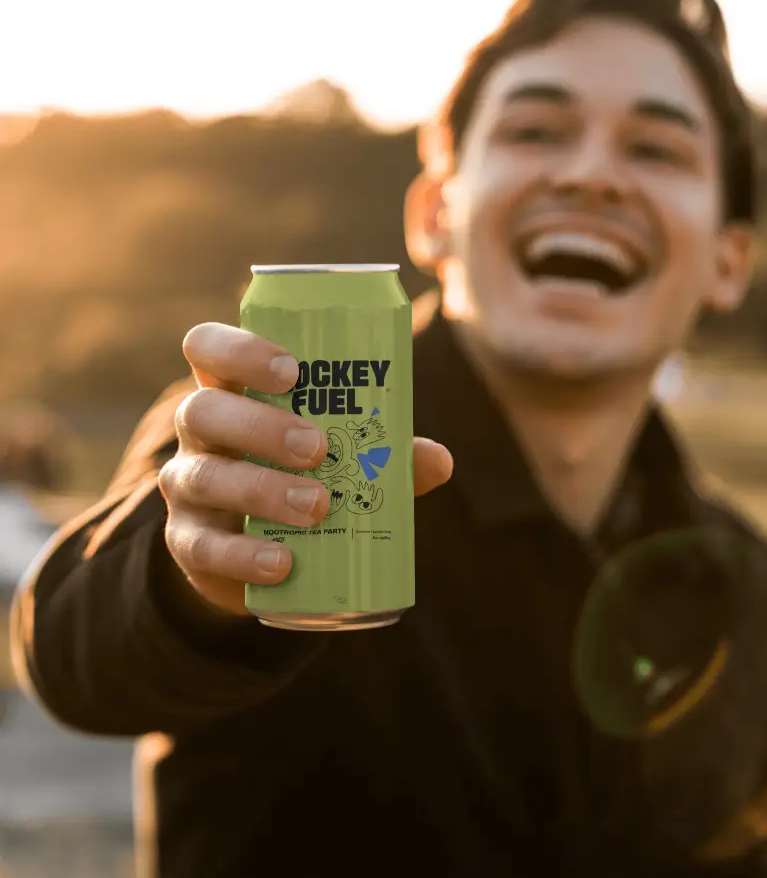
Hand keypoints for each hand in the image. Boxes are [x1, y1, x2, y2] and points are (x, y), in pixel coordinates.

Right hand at [158, 322, 453, 615]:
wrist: (270, 553)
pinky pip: (201, 546)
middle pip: (202, 409)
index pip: (208, 347)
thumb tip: (438, 460)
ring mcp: (185, 485)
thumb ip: (384, 453)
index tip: (293, 369)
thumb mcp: (345, 457)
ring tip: (316, 506)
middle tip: (318, 447)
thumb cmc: (309, 477)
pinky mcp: (187, 541)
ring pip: (203, 476)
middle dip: (260, 425)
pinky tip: (283, 561)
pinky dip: (244, 555)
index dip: (239, 349)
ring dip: (261, 489)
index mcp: (234, 390)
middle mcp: (201, 431)